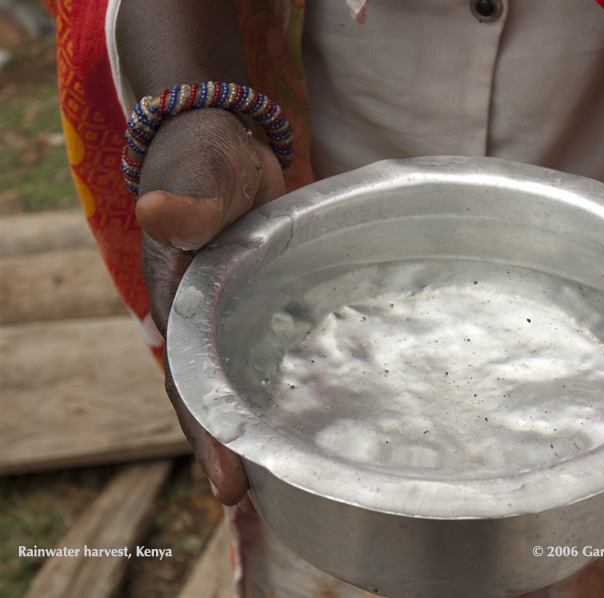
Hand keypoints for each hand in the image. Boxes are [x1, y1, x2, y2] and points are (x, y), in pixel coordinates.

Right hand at [139, 108, 284, 507]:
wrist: (228, 144)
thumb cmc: (206, 158)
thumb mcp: (200, 173)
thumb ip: (189, 197)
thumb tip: (163, 213)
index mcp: (178, 302)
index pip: (190, 380)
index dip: (208, 431)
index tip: (229, 483)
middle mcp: (202, 322)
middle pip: (215, 397)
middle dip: (235, 448)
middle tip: (260, 501)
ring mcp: (234, 318)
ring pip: (245, 383)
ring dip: (261, 426)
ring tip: (296, 474)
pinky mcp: (266, 307)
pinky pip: (276, 354)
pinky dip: (291, 386)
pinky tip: (322, 413)